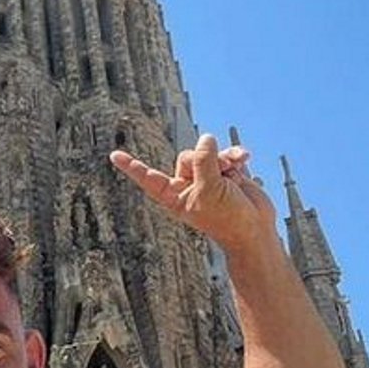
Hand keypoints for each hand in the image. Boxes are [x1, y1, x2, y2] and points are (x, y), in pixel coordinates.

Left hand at [110, 135, 275, 251]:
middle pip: (187, 156)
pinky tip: (244, 158)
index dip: (133, 167)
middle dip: (206, 160)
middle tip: (220, 177)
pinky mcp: (225, 173)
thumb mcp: (210, 188)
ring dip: (223, 158)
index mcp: (174, 196)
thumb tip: (206, 138)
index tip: (114, 155)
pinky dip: (234, 156)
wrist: (254, 229)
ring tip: (235, 169)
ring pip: (208, 152)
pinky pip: (225, 154)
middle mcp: (188, 186)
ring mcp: (207, 178)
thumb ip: (204, 161)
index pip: (149, 178)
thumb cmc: (227, 218)